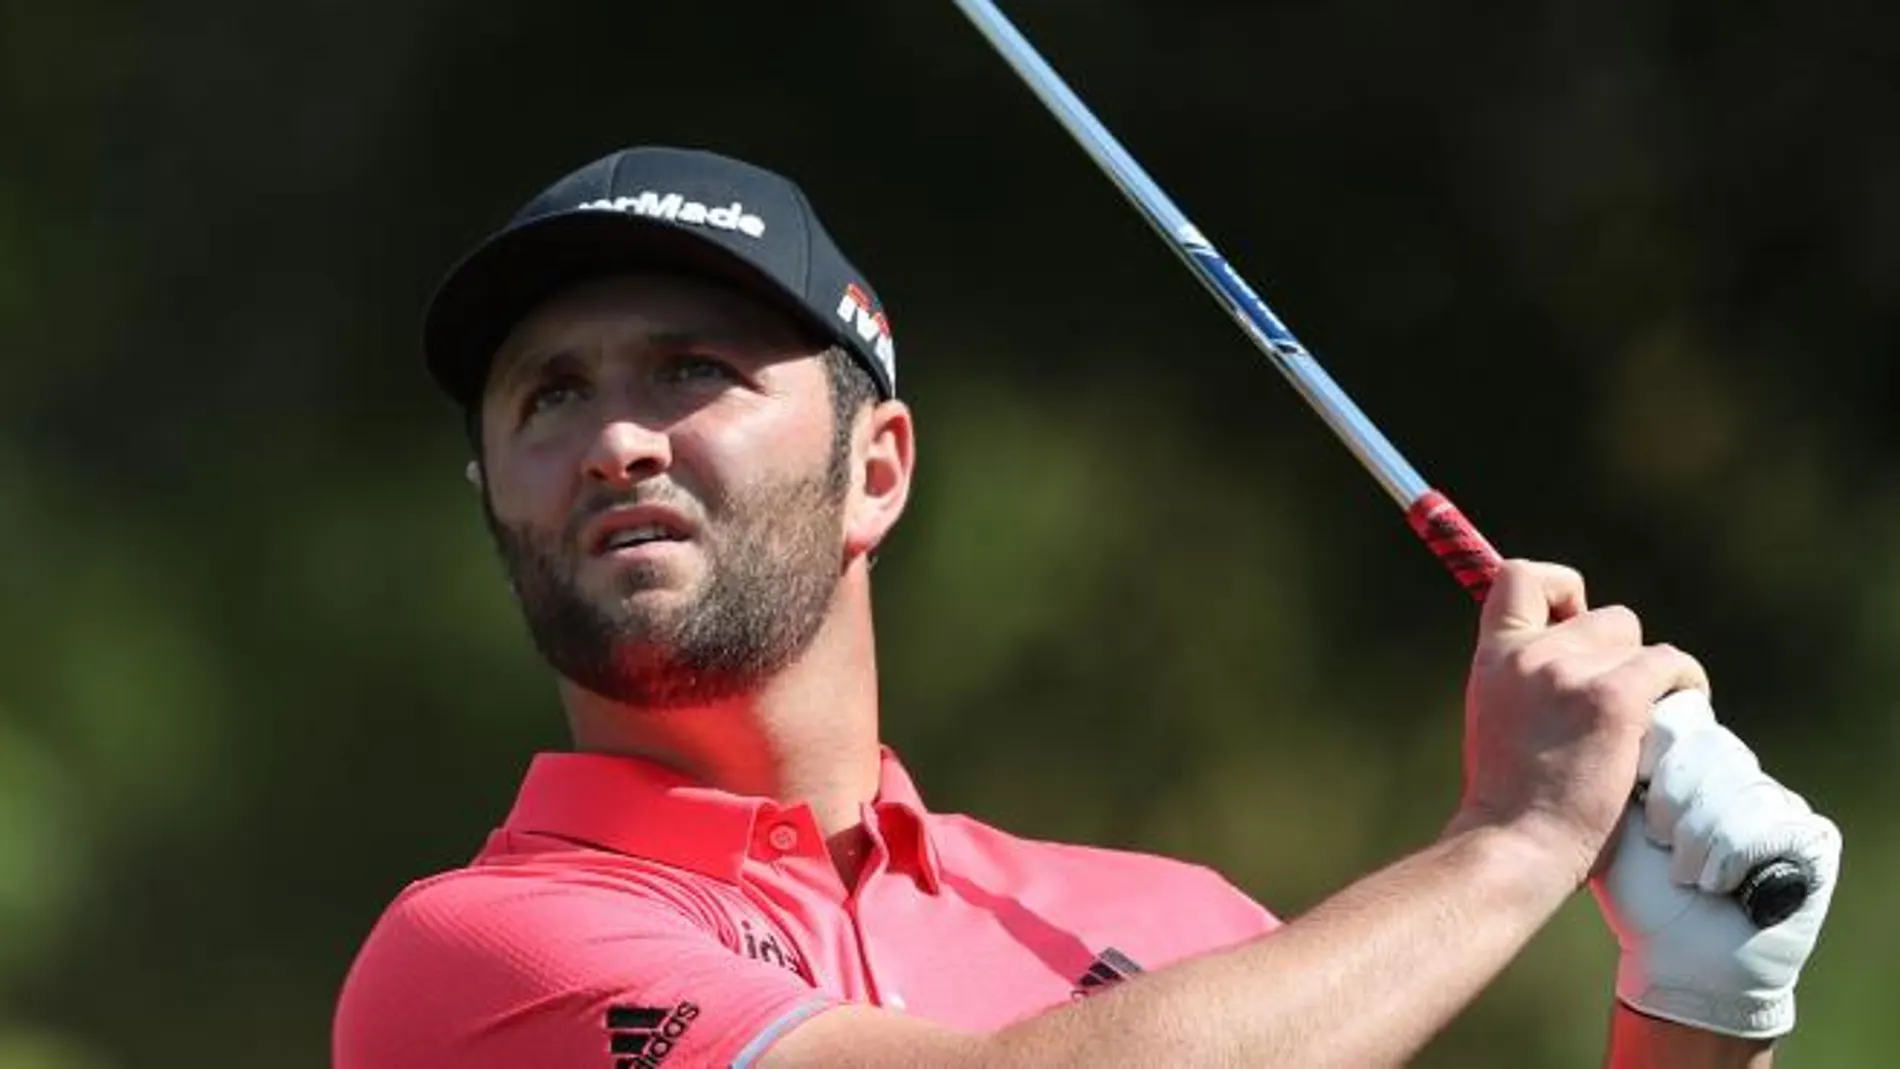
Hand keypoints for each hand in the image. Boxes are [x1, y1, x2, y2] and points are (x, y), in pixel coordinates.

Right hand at [1452, 561, 1708, 883]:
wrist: (1514, 844)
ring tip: (1644, 725)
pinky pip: (1671, 664)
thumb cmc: (1510, 805)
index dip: (1559, 590)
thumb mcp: (1496, 723)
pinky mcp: (1613, 698)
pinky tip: (1682, 716)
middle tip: (1616, 707)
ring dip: (1649, 676)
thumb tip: (1573, 676)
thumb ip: (1526, 687)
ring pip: (1638, 641)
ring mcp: (1571, 672)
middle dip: (1619, 655)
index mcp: (1494, 659)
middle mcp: (1530, 654)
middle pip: (1604, 617)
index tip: (1571, 621)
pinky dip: (1686, 686)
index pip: (1518, 577)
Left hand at [1591, 690, 1841, 1038]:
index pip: (1682, 714)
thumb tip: (1610, 708)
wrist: (1677, 957)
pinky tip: (1720, 885)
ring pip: (1739, 783)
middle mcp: (1739, 772)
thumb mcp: (1613, 817)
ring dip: (1699, 839)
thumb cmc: (1638, 889)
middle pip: (1709, 744)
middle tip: (1660, 843)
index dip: (1656, 752)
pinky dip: (1732, 857)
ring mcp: (1779, 801)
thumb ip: (1616, 761)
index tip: (1634, 792)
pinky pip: (1769, 820)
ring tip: (1685, 872)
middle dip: (1673, 800)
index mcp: (1690, 761)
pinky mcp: (1812, 837)